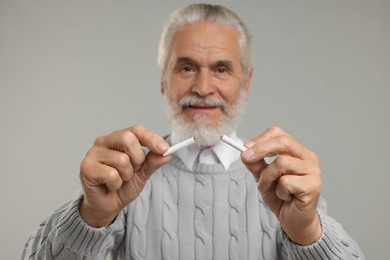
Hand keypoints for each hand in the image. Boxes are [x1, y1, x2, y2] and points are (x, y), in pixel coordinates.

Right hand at [79, 125, 170, 226]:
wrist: (107, 205)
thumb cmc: (122, 186)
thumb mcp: (143, 173)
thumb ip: (153, 162)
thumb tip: (167, 153)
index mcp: (119, 138)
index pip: (137, 130)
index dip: (151, 138)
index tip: (164, 149)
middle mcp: (104, 141)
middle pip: (128, 138)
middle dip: (138, 158)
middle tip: (134, 170)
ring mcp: (93, 153)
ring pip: (122, 160)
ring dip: (126, 175)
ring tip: (120, 180)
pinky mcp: (86, 168)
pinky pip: (111, 174)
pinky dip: (116, 184)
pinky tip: (110, 186)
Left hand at [241, 126, 321, 244]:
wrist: (293, 220)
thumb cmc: (280, 196)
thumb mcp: (262, 176)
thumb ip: (255, 163)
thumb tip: (244, 151)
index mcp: (296, 151)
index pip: (279, 134)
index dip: (260, 139)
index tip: (245, 147)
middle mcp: (308, 157)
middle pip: (283, 142)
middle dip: (260, 149)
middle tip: (245, 157)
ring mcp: (313, 170)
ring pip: (282, 162)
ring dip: (267, 177)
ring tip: (269, 188)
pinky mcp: (314, 185)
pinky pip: (287, 182)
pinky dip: (280, 191)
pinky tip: (286, 197)